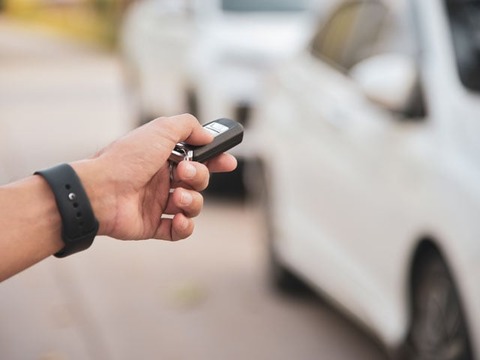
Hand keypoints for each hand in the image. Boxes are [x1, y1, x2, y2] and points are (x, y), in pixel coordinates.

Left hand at [72, 114, 236, 240]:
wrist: (100, 191)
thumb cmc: (126, 159)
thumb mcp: (160, 129)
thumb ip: (188, 126)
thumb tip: (207, 135)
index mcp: (164, 156)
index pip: (198, 158)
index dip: (215, 159)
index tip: (228, 162)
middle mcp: (162, 179)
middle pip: (199, 181)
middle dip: (200, 177)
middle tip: (184, 173)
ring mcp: (158, 203)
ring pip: (193, 205)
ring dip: (192, 201)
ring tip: (177, 198)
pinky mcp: (153, 225)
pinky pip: (179, 230)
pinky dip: (184, 227)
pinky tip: (178, 219)